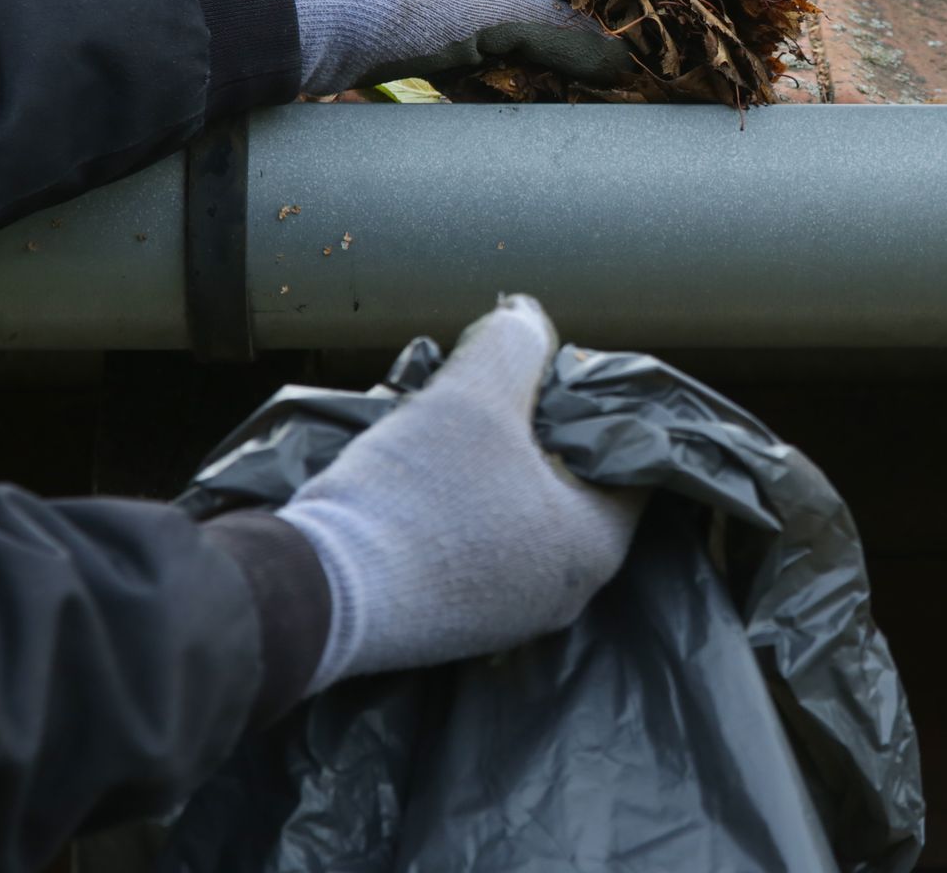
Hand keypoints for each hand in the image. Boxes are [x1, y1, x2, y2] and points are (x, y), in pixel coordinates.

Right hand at [277, 297, 645, 687]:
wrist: (315, 593)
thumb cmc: (416, 494)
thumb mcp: (472, 395)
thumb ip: (514, 344)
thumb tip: (527, 316)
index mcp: (596, 544)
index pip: (630, 460)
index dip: (595, 404)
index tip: (552, 373)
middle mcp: (566, 592)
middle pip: (570, 486)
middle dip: (536, 433)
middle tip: (494, 393)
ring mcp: (510, 618)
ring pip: (518, 516)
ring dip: (491, 469)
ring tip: (448, 428)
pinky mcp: (457, 629)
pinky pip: (478, 550)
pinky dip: (460, 510)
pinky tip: (420, 479)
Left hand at [279, 0, 631, 94]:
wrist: (301, 29)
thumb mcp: (494, 15)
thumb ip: (563, 34)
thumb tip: (623, 61)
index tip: (634, 2)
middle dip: (569, 26)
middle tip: (612, 57)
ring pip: (503, 26)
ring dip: (533, 58)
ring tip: (577, 88)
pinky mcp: (412, 33)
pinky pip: (470, 56)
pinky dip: (495, 79)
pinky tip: (524, 105)